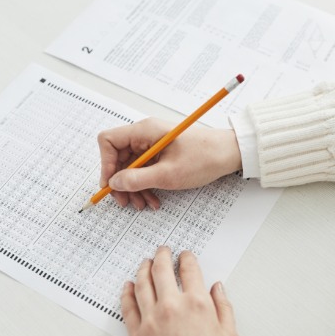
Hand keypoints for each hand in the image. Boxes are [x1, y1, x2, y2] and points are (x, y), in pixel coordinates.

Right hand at [97, 118, 242, 209]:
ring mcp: (152, 145)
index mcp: (144, 131)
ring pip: (131, 167)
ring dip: (134, 188)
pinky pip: (144, 170)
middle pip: (118, 157)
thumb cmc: (204, 158)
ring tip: (142, 205)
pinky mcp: (161, 154)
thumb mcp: (168, 174)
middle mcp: (145, 135)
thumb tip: (114, 183)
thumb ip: (138, 179)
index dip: (105, 164)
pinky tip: (153, 200)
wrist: (229, 154)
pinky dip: (146, 185)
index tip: (111, 185)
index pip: (108, 141)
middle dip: (121, 182)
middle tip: (125, 202)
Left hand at [121, 246, 239, 335]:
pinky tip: (128, 286)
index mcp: (198, 304)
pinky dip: (127, 292)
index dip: (187, 258)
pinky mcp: (137, 335)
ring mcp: (151, 320)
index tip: (186, 256)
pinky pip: (127, 307)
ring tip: (145, 263)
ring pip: (142, 284)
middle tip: (163, 251)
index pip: (190, 270)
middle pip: (162, 270)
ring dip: (143, 268)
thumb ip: (224, 307)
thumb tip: (218, 289)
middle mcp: (172, 307)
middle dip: (162, 256)